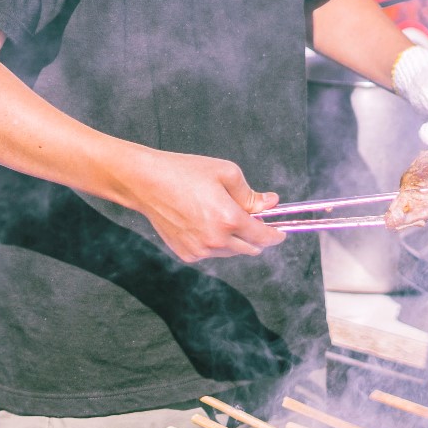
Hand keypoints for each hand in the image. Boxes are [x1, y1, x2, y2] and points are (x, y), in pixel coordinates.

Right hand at [118, 146, 286, 262]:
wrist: (147, 183)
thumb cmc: (185, 173)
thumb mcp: (226, 173)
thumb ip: (251, 194)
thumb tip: (270, 203)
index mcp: (229, 219)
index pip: (263, 237)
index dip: (276, 235)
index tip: (281, 232)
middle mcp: (216, 241)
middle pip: (250, 249)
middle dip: (256, 237)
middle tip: (252, 220)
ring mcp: (200, 250)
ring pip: (231, 253)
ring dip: (235, 240)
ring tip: (222, 217)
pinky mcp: (186, 254)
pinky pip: (211, 254)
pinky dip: (215, 244)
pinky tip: (203, 223)